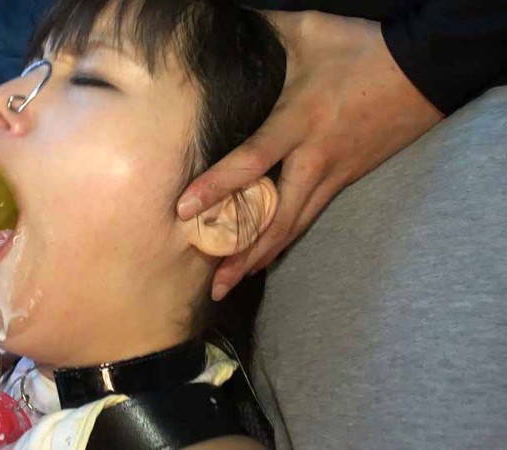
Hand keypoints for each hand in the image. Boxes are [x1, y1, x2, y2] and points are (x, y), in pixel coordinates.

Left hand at [177, 11, 443, 298]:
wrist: (423, 73)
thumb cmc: (361, 51)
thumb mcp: (308, 31)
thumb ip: (263, 32)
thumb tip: (221, 29)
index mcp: (298, 121)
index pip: (251, 162)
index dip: (217, 187)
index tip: (184, 211)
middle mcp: (312, 158)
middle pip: (274, 217)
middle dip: (242, 252)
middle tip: (213, 284)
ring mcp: (331, 175)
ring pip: (292, 226)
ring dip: (260, 257)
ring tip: (230, 284)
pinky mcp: (342, 182)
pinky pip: (308, 219)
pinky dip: (283, 242)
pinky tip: (264, 259)